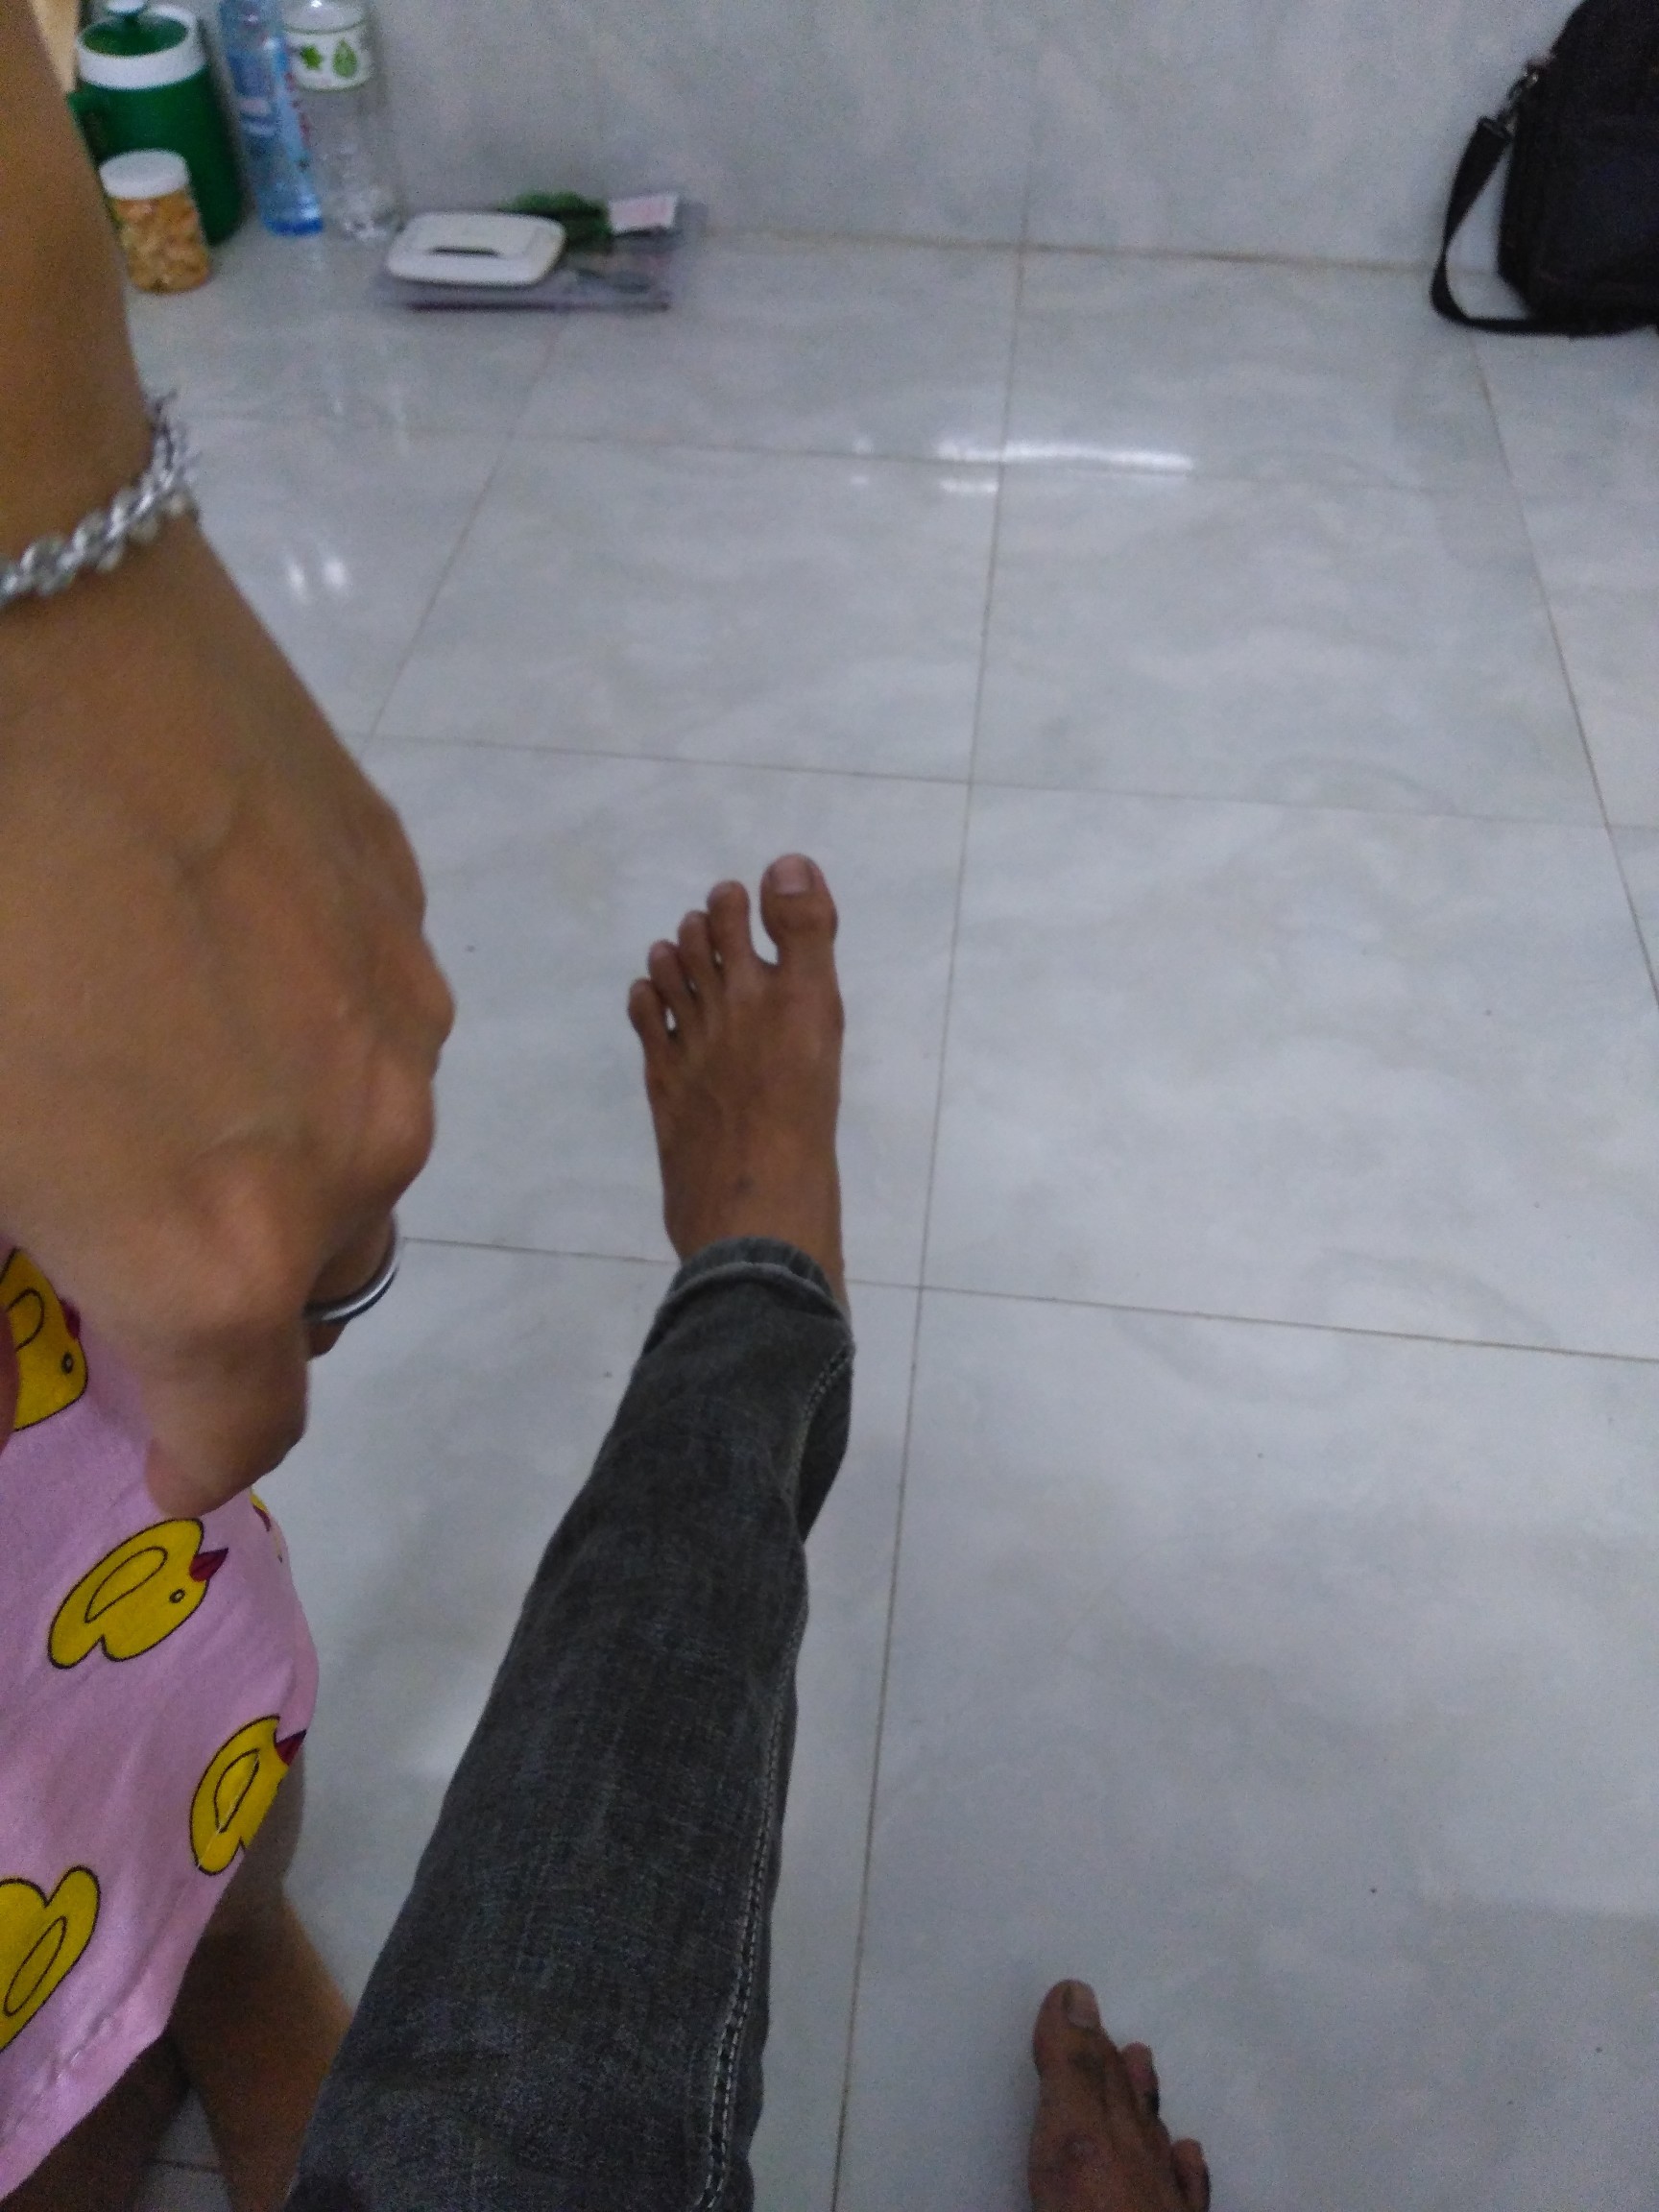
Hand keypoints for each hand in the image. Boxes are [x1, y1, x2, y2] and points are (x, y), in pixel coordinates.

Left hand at [0, 522, 452, 1511]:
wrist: (26, 604)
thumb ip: (5, 1264)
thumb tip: (32, 1303)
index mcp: (215, 1252)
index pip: (244, 1434)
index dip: (186, 1453)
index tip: (145, 1433)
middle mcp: (352, 1156)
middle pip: (310, 1284)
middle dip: (218, 1276)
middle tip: (109, 1190)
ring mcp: (399, 1019)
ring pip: (355, 1142)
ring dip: (273, 1138)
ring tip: (157, 1025)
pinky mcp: (405, 905)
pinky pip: (365, 1022)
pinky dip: (297, 1023)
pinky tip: (195, 921)